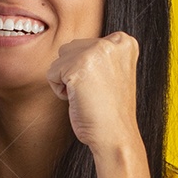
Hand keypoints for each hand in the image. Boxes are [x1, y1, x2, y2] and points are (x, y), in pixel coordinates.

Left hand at [46, 31, 140, 153]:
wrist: (115, 135)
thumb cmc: (111, 110)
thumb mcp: (114, 72)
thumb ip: (100, 55)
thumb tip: (72, 47)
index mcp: (125, 42)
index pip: (87, 44)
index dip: (88, 69)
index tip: (102, 86)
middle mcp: (112, 43)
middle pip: (71, 49)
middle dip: (74, 72)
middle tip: (94, 92)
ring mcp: (95, 52)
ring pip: (60, 59)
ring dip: (66, 80)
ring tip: (87, 95)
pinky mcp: (77, 67)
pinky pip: (52, 74)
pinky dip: (59, 91)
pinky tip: (78, 100)